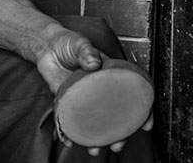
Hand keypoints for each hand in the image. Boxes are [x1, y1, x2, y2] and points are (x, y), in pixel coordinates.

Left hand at [36, 30, 154, 155]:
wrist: (46, 46)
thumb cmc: (68, 42)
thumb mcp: (80, 43)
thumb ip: (86, 51)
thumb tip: (94, 63)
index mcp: (110, 76)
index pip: (131, 94)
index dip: (142, 110)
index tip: (146, 124)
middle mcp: (99, 91)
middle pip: (114, 116)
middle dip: (119, 134)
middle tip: (118, 144)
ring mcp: (84, 99)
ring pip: (94, 124)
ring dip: (96, 140)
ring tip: (94, 150)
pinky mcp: (67, 102)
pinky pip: (69, 121)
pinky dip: (69, 133)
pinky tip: (68, 141)